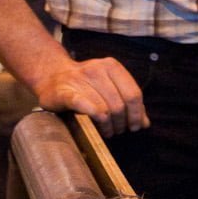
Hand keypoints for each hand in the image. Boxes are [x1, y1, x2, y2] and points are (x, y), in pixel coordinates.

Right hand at [34, 56, 149, 137]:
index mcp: (112, 66)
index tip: (136, 127)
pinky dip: (95, 118)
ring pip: (104, 109)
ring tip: (108, 132)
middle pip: (120, 104)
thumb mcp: (109, 87)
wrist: (52, 76)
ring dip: (108, 126)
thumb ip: (127, 101)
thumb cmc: (85, 85)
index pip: (133, 94)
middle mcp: (97, 69)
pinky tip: (97, 126)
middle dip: (122, 123)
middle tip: (118, 131)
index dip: (137, 114)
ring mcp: (80, 80)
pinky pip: (84, 106)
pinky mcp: (65, 92)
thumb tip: (145, 123)